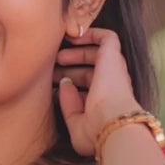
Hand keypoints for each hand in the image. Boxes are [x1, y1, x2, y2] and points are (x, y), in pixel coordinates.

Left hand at [54, 26, 140, 158]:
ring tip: (58, 56)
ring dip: (77, 52)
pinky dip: (91, 33)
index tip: (50, 87)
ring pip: (98, 53)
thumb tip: (63, 84)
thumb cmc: (95, 131)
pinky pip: (107, 37)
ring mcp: (114, 70)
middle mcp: (112, 85)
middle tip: (51, 69)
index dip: (68, 85)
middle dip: (69, 68)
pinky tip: (73, 37)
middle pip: (90, 70)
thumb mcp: (75, 123)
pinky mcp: (114, 56)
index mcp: (104, 103)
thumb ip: (68, 105)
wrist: (111, 122)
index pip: (87, 89)